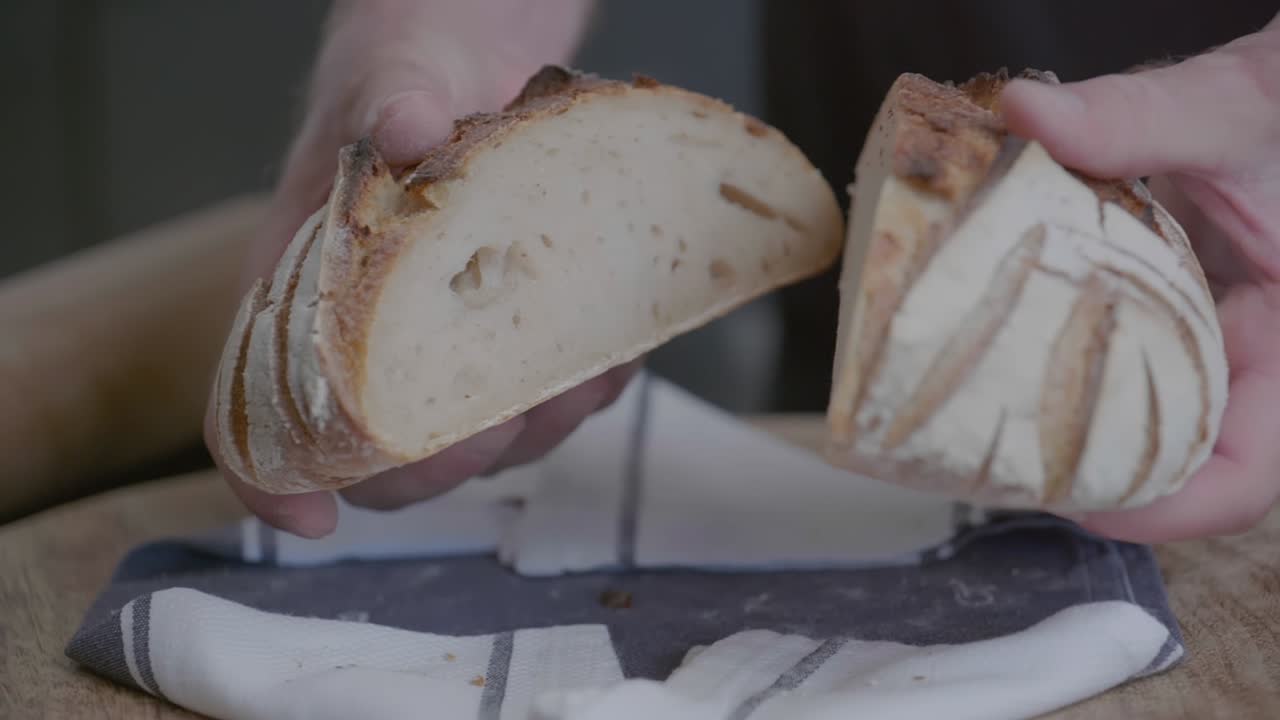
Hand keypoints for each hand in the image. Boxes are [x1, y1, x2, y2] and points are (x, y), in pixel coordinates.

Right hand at [204, 0, 638, 538]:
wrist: (481, 57)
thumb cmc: (410, 71)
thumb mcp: (395, 70)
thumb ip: (392, 96)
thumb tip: (410, 125)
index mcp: (305, 291)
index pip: (259, 406)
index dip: (275, 477)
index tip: (314, 522)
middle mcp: (371, 337)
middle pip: (384, 452)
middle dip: (445, 458)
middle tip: (500, 423)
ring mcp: (447, 345)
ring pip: (480, 438)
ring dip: (535, 429)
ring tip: (580, 380)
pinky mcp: (514, 336)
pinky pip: (548, 397)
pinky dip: (585, 389)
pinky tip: (613, 351)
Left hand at [1000, 12, 1279, 542]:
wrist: (1279, 94)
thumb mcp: (1227, 111)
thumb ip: (1138, 116)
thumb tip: (1027, 114)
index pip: (1243, 475)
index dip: (1165, 510)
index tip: (1072, 499)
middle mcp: (1246, 357)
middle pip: (1172, 463)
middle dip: (1089, 476)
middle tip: (995, 461)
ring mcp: (1202, 338)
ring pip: (1135, 415)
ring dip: (1066, 424)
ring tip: (978, 415)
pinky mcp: (1163, 310)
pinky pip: (1113, 359)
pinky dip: (1060, 359)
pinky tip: (996, 343)